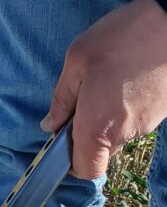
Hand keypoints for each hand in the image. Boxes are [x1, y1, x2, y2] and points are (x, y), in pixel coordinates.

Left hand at [41, 0, 166, 177]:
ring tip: (110, 84)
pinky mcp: (161, 112)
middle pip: (102, 152)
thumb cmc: (123, 36)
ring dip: (110, 119)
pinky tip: (128, 80)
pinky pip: (137, 119)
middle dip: (90, 136)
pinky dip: (128, 108)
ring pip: (120, 135)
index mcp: (96, 127)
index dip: (74, 163)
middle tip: (85, 103)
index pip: (87, 170)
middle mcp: (124, 133)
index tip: (66, 142)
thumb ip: (62, 98)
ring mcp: (147, 124)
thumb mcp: (78, 59)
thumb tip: (50, 124)